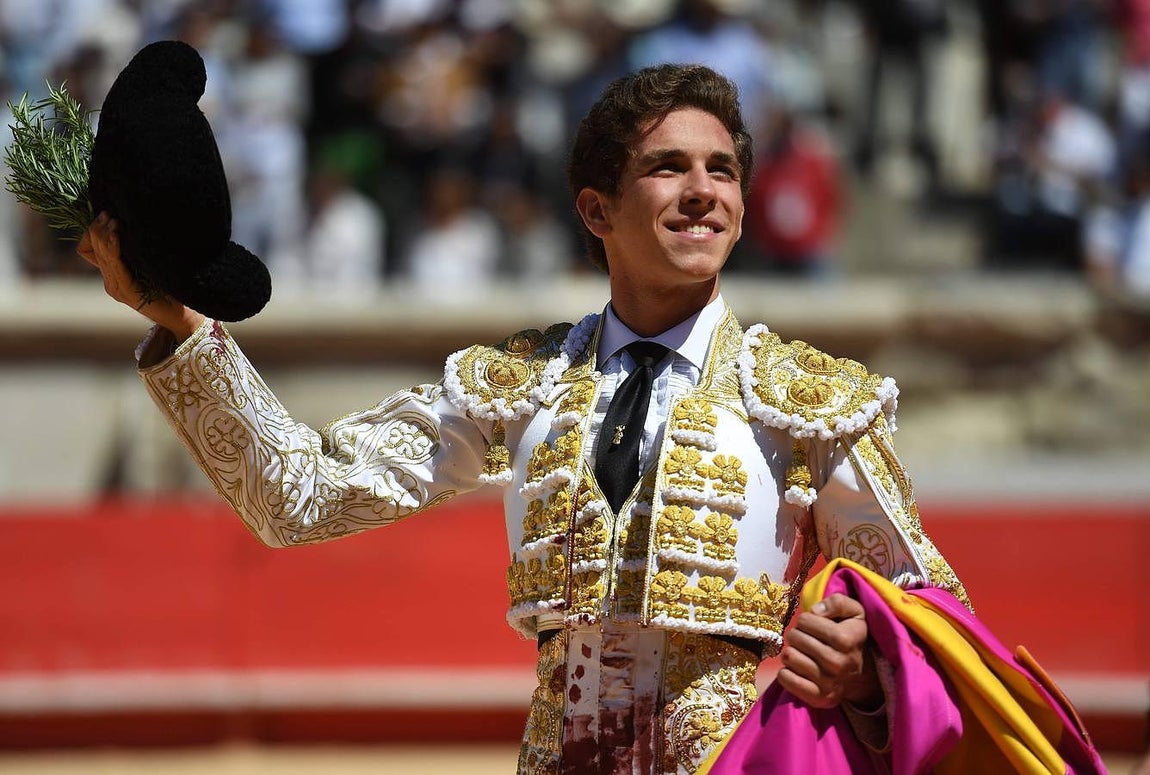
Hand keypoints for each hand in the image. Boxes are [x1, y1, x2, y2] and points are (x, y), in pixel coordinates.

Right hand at [77, 212, 204, 339]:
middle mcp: (110, 281)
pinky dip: (113, 249)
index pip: (88, 248)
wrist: (184, 316)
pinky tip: (116, 236)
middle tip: (108, 213)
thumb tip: (132, 221)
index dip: (93, 231)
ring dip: (105, 235)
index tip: (106, 215)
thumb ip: (138, 249)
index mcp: (113, 274)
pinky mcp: (127, 292)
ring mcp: (116, 288)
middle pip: (92, 248)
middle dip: (98, 228)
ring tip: (113, 220)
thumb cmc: (172, 288)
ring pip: (100, 255)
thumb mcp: (151, 262)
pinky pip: (115, 266)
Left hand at [777, 593, 880, 709]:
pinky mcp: (819, 698)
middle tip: (806, 639)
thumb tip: (816, 610)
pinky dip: (786, 672)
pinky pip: (786, 679)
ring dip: (791, 652)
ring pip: (789, 657)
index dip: (806, 619)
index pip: (806, 621)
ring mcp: (829, 683)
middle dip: (797, 634)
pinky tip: (798, 668)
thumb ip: (838, 602)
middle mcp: (839, 663)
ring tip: (803, 653)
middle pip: (795, 638)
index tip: (813, 624)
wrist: (863, 673)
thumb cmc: (853, 636)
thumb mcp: (854, 612)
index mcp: (847, 639)